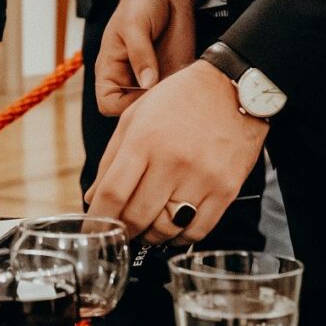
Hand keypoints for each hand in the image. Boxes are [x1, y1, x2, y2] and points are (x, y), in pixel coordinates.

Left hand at [86, 60, 265, 246]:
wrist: (232, 88)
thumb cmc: (177, 100)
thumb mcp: (135, 118)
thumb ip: (111, 159)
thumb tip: (93, 199)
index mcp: (144, 140)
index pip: (112, 193)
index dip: (98, 220)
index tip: (93, 231)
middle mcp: (172, 160)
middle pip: (137, 216)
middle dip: (123, 231)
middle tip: (120, 232)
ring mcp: (202, 177)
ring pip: (166, 229)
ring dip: (150, 237)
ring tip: (145, 230)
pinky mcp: (226, 190)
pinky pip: (197, 231)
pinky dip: (179, 238)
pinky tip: (172, 229)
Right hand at [96, 0, 198, 117]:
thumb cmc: (140, 3)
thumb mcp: (134, 25)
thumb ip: (140, 54)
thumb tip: (147, 83)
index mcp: (110, 70)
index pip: (108, 103)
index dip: (123, 105)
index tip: (144, 92)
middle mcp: (130, 79)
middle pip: (133, 110)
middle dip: (149, 106)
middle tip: (166, 90)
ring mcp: (153, 79)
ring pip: (157, 106)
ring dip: (168, 101)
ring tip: (179, 84)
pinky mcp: (173, 74)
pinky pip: (176, 94)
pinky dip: (183, 92)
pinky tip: (188, 79)